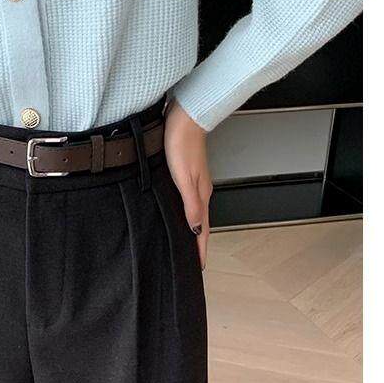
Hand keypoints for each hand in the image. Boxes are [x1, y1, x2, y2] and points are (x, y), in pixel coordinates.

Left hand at [163, 99, 211, 268]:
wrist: (185, 116)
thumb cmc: (181, 143)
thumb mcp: (185, 178)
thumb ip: (191, 205)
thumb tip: (195, 229)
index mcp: (202, 194)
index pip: (202, 229)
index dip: (200, 249)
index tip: (199, 267)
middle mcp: (202, 191)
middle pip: (201, 223)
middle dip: (198, 243)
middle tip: (195, 261)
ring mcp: (197, 182)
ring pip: (196, 212)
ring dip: (194, 229)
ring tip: (189, 244)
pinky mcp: (190, 174)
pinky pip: (190, 201)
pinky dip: (188, 213)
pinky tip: (181, 215)